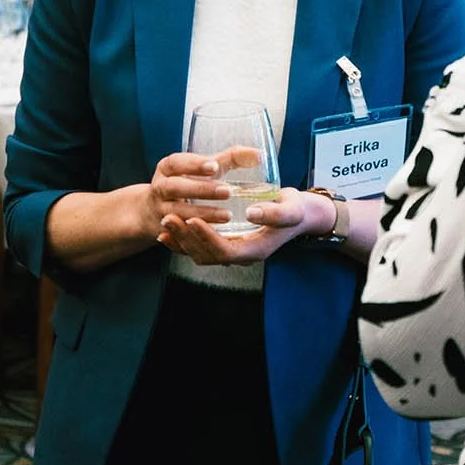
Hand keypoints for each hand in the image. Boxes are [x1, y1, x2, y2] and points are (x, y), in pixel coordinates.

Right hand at [142, 149, 249, 239]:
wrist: (153, 209)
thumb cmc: (188, 182)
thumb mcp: (202, 168)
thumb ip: (230, 159)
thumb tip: (259, 155)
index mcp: (168, 168)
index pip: (177, 163)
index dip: (194, 165)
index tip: (215, 166)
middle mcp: (160, 188)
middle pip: (174, 187)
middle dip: (200, 189)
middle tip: (227, 192)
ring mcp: (161, 209)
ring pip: (176, 213)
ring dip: (202, 214)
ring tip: (227, 216)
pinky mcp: (166, 229)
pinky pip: (178, 232)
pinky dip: (193, 233)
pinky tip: (212, 234)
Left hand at [155, 187, 326, 266]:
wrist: (299, 214)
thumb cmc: (295, 209)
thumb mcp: (291, 208)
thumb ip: (274, 212)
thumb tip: (251, 212)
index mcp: (256, 250)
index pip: (225, 250)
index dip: (206, 237)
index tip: (192, 219)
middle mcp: (242, 255)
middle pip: (207, 255)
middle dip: (186, 238)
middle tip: (169, 218)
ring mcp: (233, 252)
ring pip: (200, 254)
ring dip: (181, 240)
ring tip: (165, 222)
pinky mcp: (226, 244)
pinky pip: (200, 249)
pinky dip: (182, 243)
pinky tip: (167, 232)